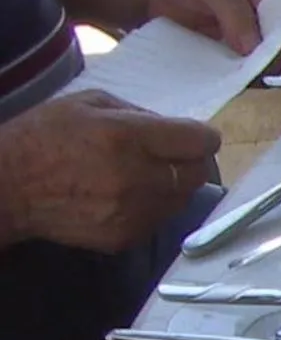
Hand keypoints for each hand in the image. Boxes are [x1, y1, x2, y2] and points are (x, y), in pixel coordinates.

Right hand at [0, 91, 221, 253]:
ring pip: (183, 199)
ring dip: (174, 185)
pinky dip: (154, 207)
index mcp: (127, 136)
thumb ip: (138, 112)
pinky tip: (127, 195)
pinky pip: (160, 220)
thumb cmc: (42, 137)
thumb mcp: (86, 103)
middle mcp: (137, 176)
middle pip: (197, 173)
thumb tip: (172, 128)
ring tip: (145, 174)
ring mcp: (133, 211)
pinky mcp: (126, 236)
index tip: (195, 137)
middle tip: (172, 155)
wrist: (7, 188)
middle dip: (191, 161)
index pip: (198, 141)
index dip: (202, 137)